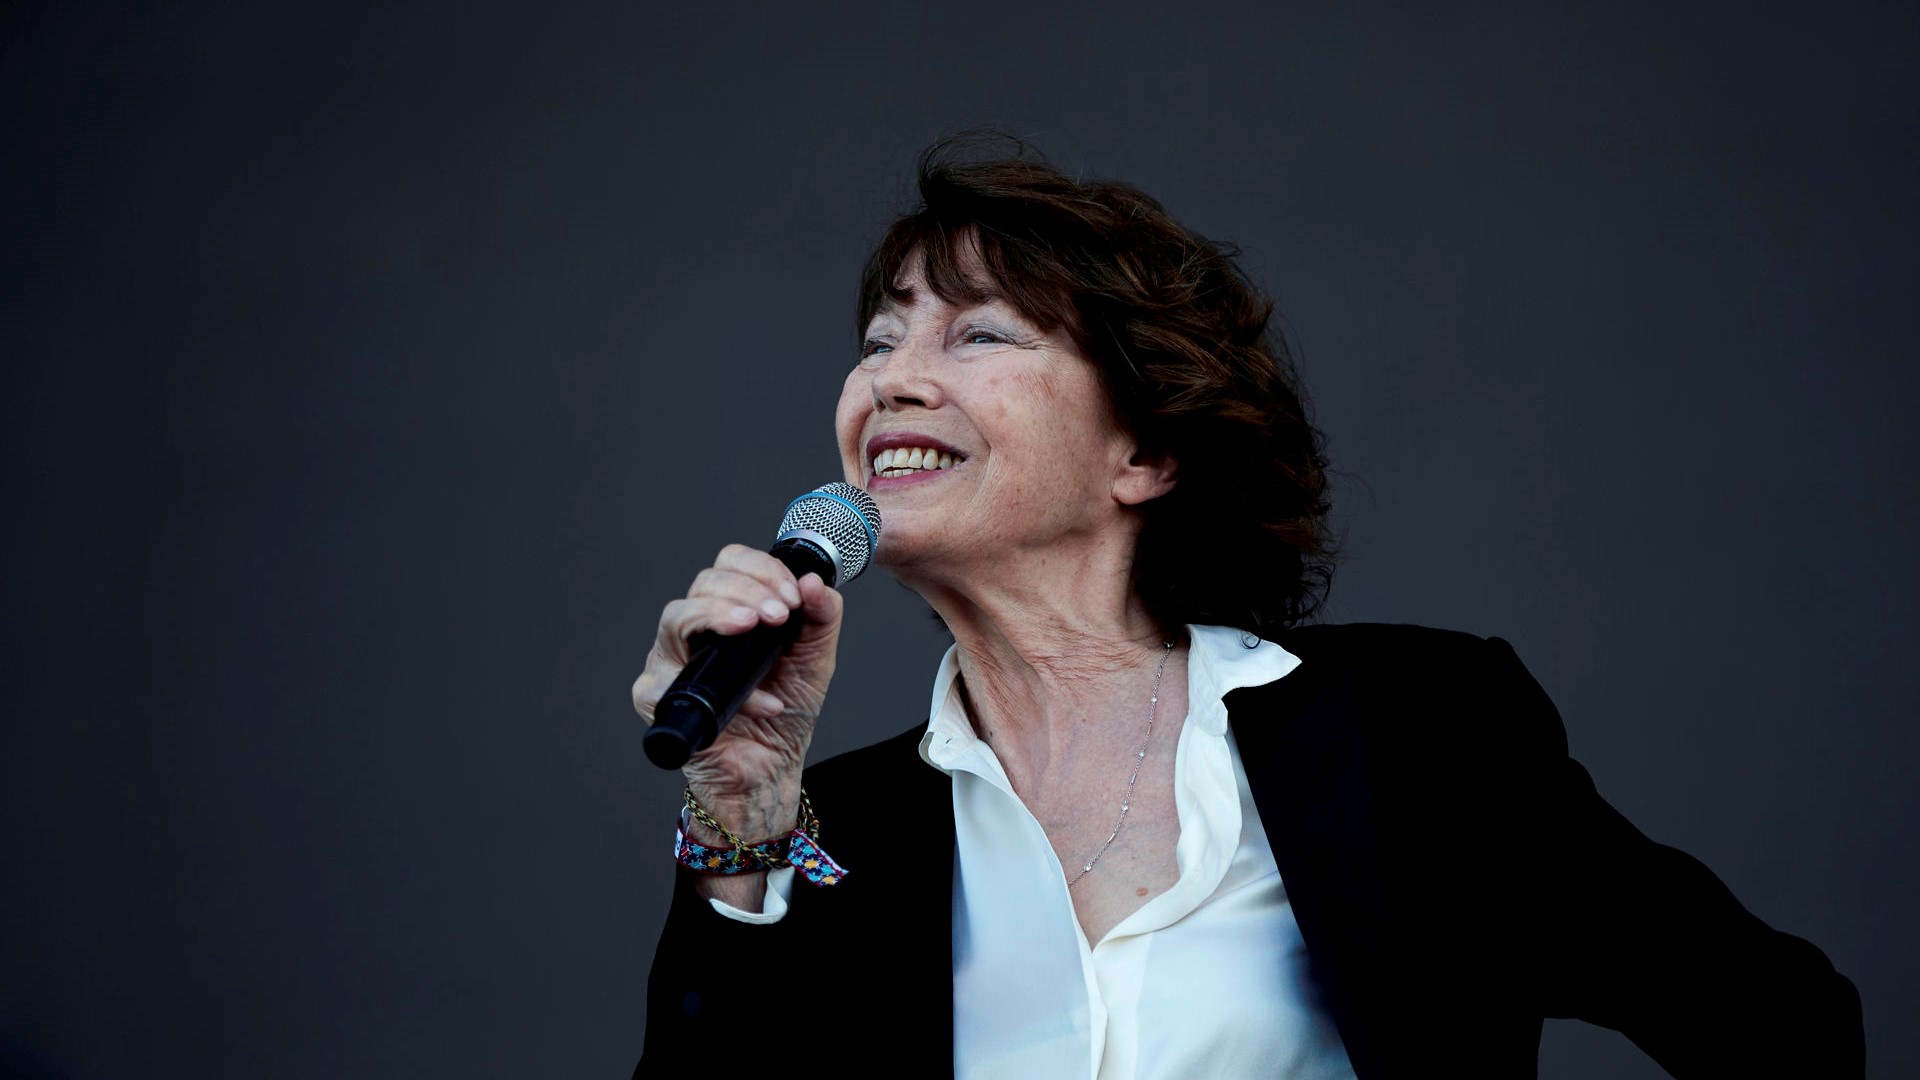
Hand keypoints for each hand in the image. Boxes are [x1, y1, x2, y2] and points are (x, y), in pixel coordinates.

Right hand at [632, 544, 844, 836]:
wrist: (770, 769)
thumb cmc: (783, 712)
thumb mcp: (814, 659)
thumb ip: (821, 617)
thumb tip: (813, 581)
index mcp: (728, 611)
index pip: (730, 564)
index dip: (760, 569)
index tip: (792, 595)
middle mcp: (693, 631)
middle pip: (702, 582)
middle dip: (745, 590)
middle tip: (778, 614)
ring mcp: (670, 661)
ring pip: (675, 616)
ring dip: (718, 615)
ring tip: (754, 628)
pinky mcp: (657, 698)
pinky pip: (671, 680)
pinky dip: (722, 690)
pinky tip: (761, 703)